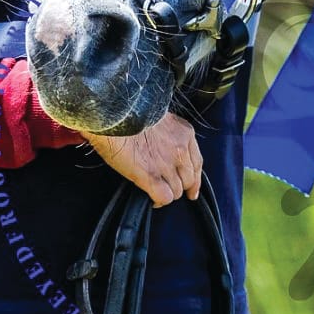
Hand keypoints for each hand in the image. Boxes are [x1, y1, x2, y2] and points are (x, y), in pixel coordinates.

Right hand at [81, 112, 202, 207]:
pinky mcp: (151, 177)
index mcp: (185, 133)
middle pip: (189, 180)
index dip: (195, 180)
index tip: (192, 190)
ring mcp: (166, 164)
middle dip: (179, 187)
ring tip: (155, 192)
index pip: (197, 163)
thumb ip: (169, 134)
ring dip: (167, 194)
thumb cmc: (132, 112)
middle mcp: (180, 150)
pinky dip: (159, 201)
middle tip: (168, 188)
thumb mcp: (160, 118)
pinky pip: (164, 197)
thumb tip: (166, 148)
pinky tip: (152, 198)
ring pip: (177, 191)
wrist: (115, 115)